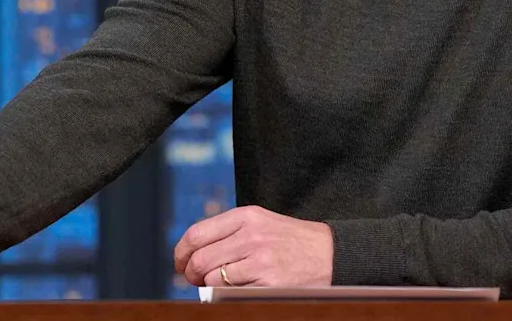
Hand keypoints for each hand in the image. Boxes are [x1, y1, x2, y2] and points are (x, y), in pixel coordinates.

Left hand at [174, 206, 332, 288]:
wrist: (330, 253)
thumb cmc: (292, 240)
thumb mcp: (261, 223)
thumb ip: (229, 232)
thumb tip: (192, 254)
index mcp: (247, 216)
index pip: (197, 234)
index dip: (181, 253)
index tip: (180, 263)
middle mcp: (251, 235)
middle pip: (200, 259)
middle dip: (191, 274)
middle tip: (195, 280)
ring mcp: (260, 259)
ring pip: (212, 278)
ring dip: (209, 286)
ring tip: (221, 285)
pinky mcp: (268, 281)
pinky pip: (231, 292)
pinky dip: (228, 295)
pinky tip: (241, 288)